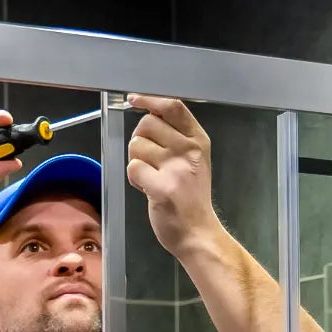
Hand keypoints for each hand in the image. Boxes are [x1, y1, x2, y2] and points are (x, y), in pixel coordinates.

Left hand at [125, 94, 222, 257]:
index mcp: (198, 140)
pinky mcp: (161, 187)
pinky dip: (134, 179)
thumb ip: (176, 136)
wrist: (198, 233)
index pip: (172, 107)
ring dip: (137, 161)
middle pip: (147, 124)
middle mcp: (189, 150)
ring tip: (151, 176)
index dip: (149, 99)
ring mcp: (176, 168)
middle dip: (140, 140)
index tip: (135, 99)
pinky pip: (133, 168)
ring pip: (136, 146)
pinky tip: (147, 187)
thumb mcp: (194, 159)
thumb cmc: (191, 197)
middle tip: (149, 159)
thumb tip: (149, 111)